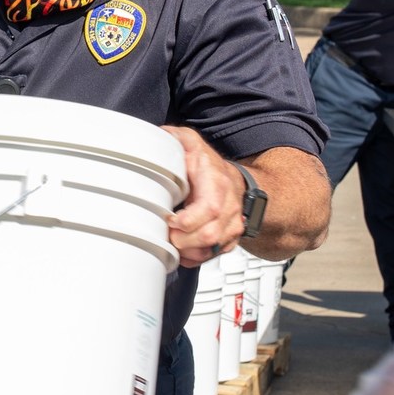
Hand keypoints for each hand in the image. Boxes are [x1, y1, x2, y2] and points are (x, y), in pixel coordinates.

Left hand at [160, 125, 244, 267]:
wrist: (237, 184)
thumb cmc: (210, 167)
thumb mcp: (192, 144)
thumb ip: (175, 138)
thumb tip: (156, 135)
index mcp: (217, 184)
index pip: (210, 208)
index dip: (187, 221)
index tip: (170, 219)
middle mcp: (229, 207)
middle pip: (209, 235)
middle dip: (183, 241)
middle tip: (167, 234)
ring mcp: (232, 225)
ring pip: (212, 249)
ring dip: (188, 251)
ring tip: (173, 243)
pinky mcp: (231, 239)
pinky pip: (214, 256)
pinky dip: (195, 258)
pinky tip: (183, 250)